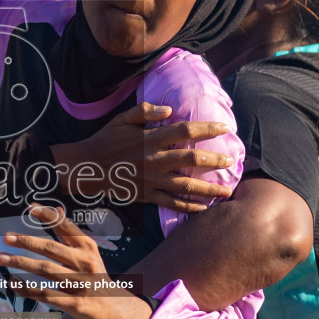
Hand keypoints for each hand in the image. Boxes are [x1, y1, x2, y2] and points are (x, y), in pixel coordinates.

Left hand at [0, 204, 152, 318]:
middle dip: (27, 241)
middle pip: (51, 249)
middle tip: (6, 237)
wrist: (113, 307)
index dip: (48, 216)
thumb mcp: (88, 252)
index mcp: (87, 247)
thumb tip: (56, 209)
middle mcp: (84, 262)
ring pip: (46, 271)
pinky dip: (28, 289)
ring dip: (21, 263)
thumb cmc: (94, 275)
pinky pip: (46, 294)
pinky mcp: (75, 303)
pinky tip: (13, 283)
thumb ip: (70, 233)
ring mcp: (80, 283)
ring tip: (1, 258)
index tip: (30, 208)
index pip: (65, 227)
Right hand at [53, 102, 233, 212]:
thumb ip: (145, 111)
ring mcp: (152, 180)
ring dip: (209, 188)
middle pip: (192, 158)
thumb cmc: (105, 140)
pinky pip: (172, 203)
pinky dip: (189, 207)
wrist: (86, 167)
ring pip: (186, 185)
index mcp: (150, 139)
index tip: (224, 127)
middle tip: (232, 161)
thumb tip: (169, 110)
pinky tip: (204, 208)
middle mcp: (155, 160)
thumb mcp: (122, 119)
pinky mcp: (147, 195)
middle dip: (215, 159)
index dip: (207, 128)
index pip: (185, 131)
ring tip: (227, 190)